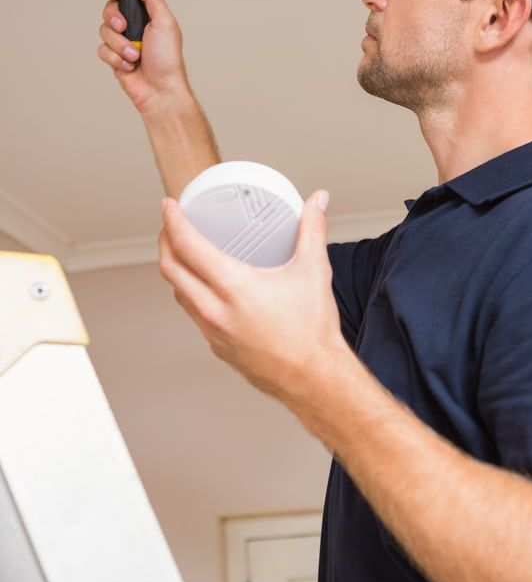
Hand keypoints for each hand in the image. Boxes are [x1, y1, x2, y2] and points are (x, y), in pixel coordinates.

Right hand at [98, 0, 190, 112]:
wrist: (160, 90)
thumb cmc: (167, 60)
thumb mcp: (165, 22)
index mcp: (147, 14)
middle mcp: (133, 25)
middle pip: (110, 8)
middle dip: (114, 17)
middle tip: (124, 26)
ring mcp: (122, 41)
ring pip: (104, 30)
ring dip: (119, 44)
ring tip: (135, 56)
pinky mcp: (114, 57)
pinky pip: (102, 49)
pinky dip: (115, 58)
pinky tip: (129, 66)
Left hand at [158, 189, 347, 402]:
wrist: (314, 378)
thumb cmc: (311, 334)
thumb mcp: (313, 271)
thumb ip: (312, 230)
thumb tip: (316, 203)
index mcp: (235, 287)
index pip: (188, 246)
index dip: (173, 221)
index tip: (170, 208)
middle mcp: (216, 310)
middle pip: (171, 269)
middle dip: (166, 242)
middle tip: (170, 226)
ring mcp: (213, 331)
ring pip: (179, 294)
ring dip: (176, 270)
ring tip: (185, 255)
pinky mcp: (217, 347)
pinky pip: (194, 315)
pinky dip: (192, 295)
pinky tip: (207, 290)